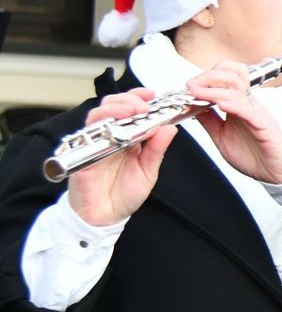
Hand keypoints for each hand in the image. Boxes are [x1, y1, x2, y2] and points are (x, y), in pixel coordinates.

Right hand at [65, 88, 177, 226]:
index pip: (129, 109)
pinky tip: (112, 130)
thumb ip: (156, 149)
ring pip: (97, 117)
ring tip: (131, 111)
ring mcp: (94, 145)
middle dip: (127, 100)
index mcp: (126, 137)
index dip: (138, 97)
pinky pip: (85, 139)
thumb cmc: (124, 193)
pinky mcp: (82, 157)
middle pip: (111, 107)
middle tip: (143, 105)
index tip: (152, 94)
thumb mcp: (148, 171)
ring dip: (114, 110)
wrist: (105, 217)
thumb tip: (170, 128)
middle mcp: (109, 137)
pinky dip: (98, 131)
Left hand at [188, 63, 281, 184]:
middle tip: (191, 85)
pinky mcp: (264, 124)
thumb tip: (191, 107)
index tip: (189, 86)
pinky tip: (220, 104)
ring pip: (238, 87)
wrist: (275, 173)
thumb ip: (209, 121)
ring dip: (214, 88)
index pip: (226, 76)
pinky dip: (232, 103)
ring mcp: (256, 112)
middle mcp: (248, 104)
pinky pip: (247, 109)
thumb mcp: (221, 137)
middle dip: (208, 76)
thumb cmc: (254, 156)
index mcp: (238, 104)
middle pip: (232, 74)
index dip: (206, 76)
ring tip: (198, 92)